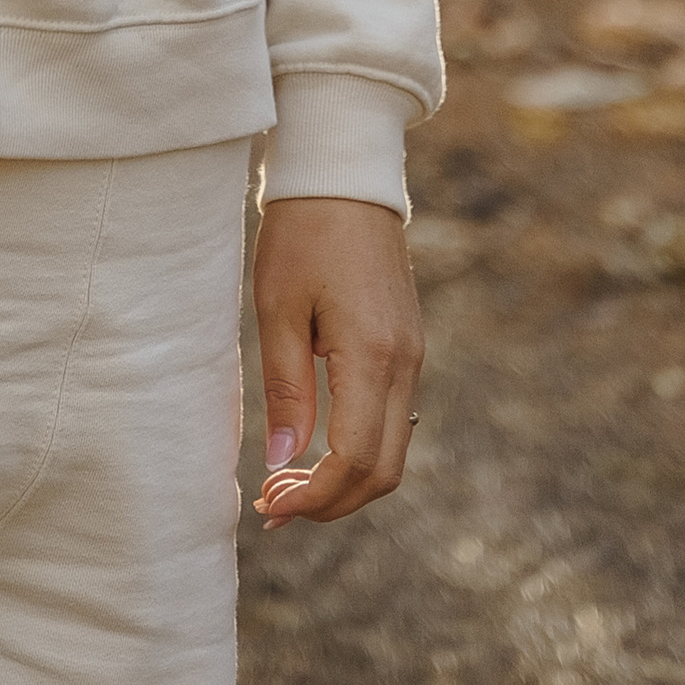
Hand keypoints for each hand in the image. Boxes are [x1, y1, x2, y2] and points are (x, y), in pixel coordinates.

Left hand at [252, 195, 422, 527]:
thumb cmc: (302, 235)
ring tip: (287, 480)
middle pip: (383, 471)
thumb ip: (286, 391)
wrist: (345, 178)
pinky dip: (358, 448)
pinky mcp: (408, 346)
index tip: (271, 506)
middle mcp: (406, 364)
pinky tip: (316, 445)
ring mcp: (414, 356)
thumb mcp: (278, 309)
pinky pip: (392, 419)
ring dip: (344, 480)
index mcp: (374, 356)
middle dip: (331, 502)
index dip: (314, 497)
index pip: (355, 460)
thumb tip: (283, 463)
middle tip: (275, 506)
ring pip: (392, 450)